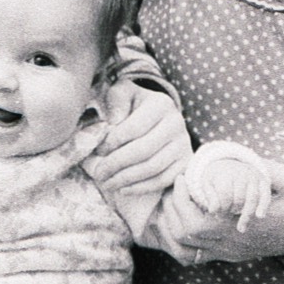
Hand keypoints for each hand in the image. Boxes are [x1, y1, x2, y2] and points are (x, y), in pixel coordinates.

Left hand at [84, 82, 190, 196]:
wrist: (158, 117)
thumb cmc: (134, 106)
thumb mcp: (123, 94)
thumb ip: (115, 101)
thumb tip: (114, 122)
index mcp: (161, 104)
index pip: (133, 128)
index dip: (112, 142)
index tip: (97, 150)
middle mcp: (177, 123)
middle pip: (143, 151)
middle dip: (116, 165)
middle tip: (99, 174)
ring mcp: (184, 144)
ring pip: (153, 168)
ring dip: (126, 179)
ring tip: (107, 183)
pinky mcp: (185, 162)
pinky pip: (163, 180)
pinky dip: (141, 188)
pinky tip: (124, 189)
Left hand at [159, 157, 283, 262]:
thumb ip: (269, 171)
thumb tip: (244, 157)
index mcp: (243, 227)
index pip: (195, 222)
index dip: (182, 200)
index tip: (183, 177)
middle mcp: (234, 244)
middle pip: (184, 236)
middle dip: (173, 210)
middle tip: (176, 186)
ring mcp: (233, 252)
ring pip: (188, 248)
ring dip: (176, 224)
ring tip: (180, 199)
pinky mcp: (234, 254)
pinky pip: (198, 254)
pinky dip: (186, 238)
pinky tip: (192, 216)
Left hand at [183, 142, 272, 231]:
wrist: (229, 163)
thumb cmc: (216, 179)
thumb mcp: (207, 184)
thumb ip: (210, 196)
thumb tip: (214, 210)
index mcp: (226, 173)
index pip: (225, 194)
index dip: (222, 208)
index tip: (217, 214)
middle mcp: (242, 172)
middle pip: (239, 198)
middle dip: (232, 211)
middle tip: (226, 217)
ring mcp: (254, 176)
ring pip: (252, 198)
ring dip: (247, 215)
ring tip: (241, 228)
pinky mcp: (263, 181)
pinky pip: (265, 195)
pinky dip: (264, 206)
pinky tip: (259, 216)